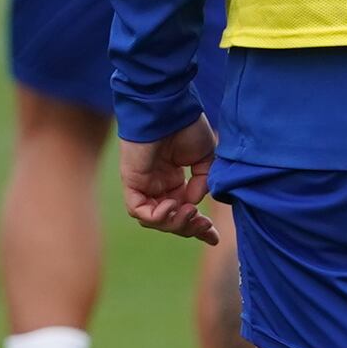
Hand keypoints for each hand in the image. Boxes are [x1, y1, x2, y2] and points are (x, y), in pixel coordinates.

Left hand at [120, 119, 221, 243]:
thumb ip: (202, 183)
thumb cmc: (186, 126)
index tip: (214, 238)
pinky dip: (157, 215)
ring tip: (191, 211)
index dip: (198, 228)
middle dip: (189, 227)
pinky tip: (173, 204)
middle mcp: (158, 185)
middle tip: (205, 224)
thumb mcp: (205, 158)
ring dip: (175, 223)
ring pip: (155, 220)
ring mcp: (144, 185)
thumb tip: (194, 201)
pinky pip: (139, 210)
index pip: (184, 211)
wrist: (170, 109)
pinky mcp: (132, 182)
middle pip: (170, 220)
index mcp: (174, 180)